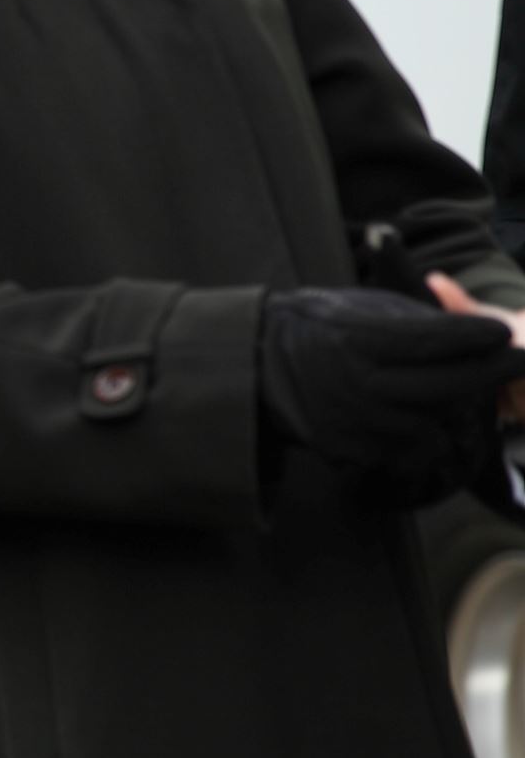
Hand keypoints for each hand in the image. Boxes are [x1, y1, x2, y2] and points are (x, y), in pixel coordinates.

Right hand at [259, 286, 516, 501]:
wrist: (258, 365)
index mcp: (358, 340)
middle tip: (518, 360)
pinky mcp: (353, 450)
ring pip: (434, 426)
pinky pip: (408, 451)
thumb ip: (410, 317)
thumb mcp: (357, 307)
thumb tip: (470, 328)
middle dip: (489, 371)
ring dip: (454, 410)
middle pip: (445, 386)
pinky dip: (422, 437)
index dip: (475, 337)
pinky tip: (424, 419)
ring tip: (464, 395)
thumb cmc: (315, 327)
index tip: (502, 335)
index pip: (434, 340)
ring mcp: (357, 421)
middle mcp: (360, 383)